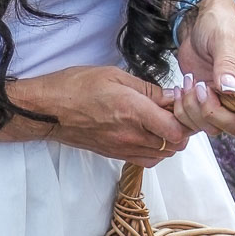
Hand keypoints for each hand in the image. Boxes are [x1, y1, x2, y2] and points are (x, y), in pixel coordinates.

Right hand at [12, 65, 190, 167]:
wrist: (47, 110)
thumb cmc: (76, 87)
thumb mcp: (115, 76)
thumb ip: (149, 89)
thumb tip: (172, 95)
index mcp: (133, 111)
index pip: (176, 129)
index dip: (186, 119)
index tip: (181, 105)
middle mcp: (131, 135)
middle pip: (175, 145)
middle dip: (181, 129)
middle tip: (175, 112)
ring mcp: (123, 148)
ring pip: (163, 155)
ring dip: (169, 140)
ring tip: (161, 122)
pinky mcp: (115, 155)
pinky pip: (147, 160)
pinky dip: (155, 150)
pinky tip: (148, 134)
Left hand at [172, 0, 234, 138]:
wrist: (197, 25)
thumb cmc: (219, 25)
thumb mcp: (224, 38)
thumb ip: (227, 63)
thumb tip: (230, 89)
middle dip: (216, 114)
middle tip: (202, 88)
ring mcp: (223, 102)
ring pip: (214, 128)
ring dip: (195, 111)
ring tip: (188, 82)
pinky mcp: (203, 104)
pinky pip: (194, 122)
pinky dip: (183, 111)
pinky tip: (180, 88)